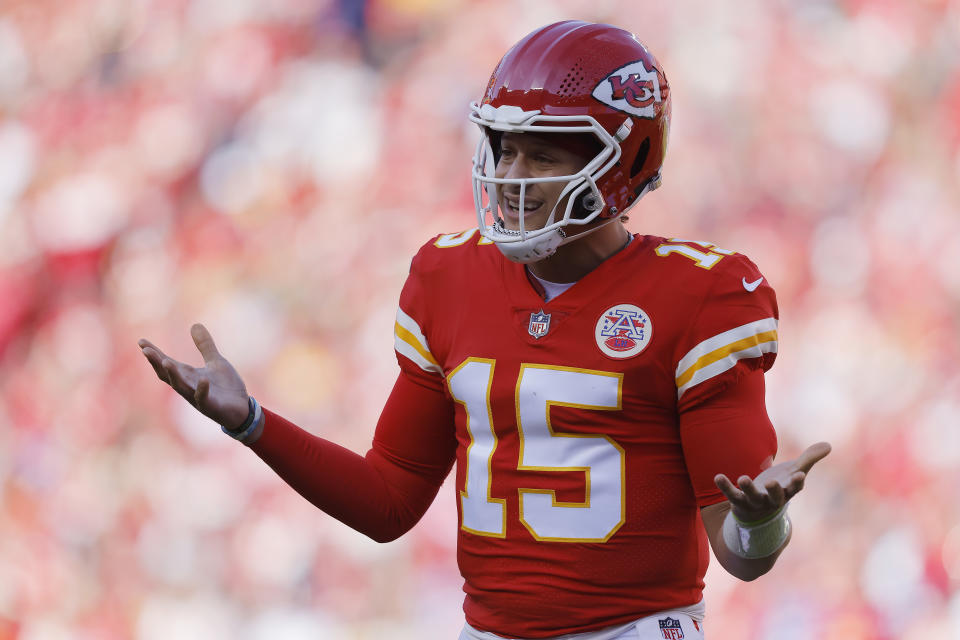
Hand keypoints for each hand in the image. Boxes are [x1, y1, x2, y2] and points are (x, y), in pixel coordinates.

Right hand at [138, 323, 250, 429]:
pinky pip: (204, 398)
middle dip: (156, 363)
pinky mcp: (211, 407)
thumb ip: (205, 345)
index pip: (165, 363)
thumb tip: (195, 324)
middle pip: (167, 375)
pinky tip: (203, 379)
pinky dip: (202, 390)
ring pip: (181, 387)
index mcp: (187, 376)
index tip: (141, 341)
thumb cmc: (226, 388)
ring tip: (166, 361)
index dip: (154, 353)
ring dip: (173, 375)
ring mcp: (198, 398)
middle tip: (146, 350)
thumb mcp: (215, 362)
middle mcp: (188, 387)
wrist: (242, 409)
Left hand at [714, 441, 831, 522]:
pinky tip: (718, 476)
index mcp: (787, 492)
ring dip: (748, 489)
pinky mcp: (738, 501)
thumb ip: (809, 458)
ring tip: (743, 478)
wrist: (758, 509)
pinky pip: (731, 495)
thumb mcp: (794, 471)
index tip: (800, 474)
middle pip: (775, 498)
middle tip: (772, 482)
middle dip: (774, 490)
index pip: (794, 488)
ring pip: (752, 498)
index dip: (797, 482)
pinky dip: (725, 486)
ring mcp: (754, 502)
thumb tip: (829, 445)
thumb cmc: (779, 486)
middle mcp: (772, 500)